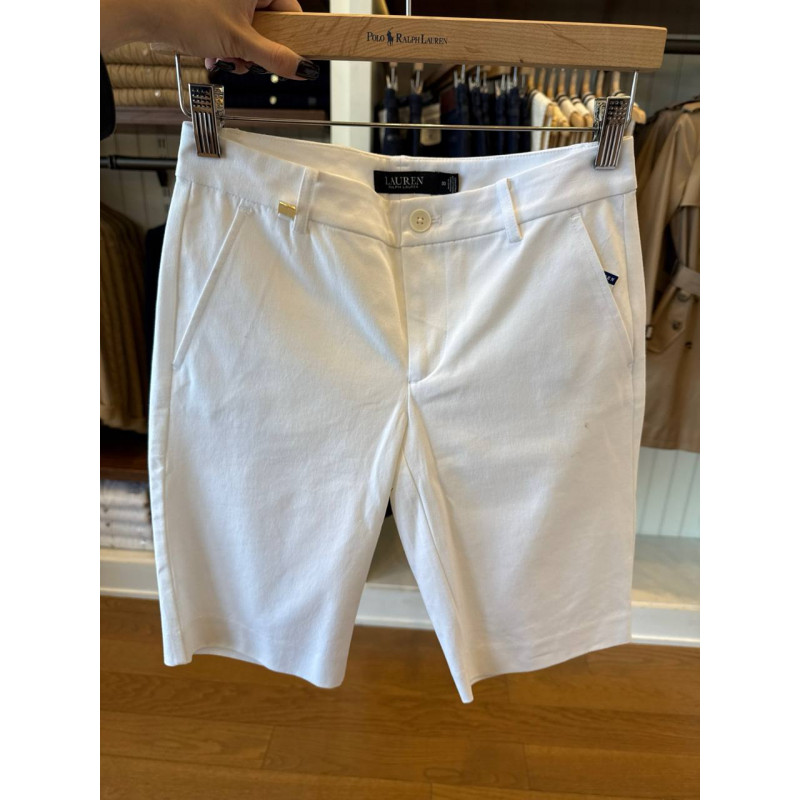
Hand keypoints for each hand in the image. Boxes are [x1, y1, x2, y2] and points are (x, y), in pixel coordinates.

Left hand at [100, 0, 317, 80]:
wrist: (142, 9)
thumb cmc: (184, 11)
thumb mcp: (239, 42)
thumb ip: (276, 58)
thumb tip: (304, 69)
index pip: (290, 9)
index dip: (290, 38)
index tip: (286, 60)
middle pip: (268, 21)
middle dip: (257, 49)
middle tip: (246, 62)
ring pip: (248, 27)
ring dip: (239, 51)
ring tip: (225, 59)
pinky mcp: (212, 3)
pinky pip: (230, 24)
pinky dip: (224, 43)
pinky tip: (213, 52)